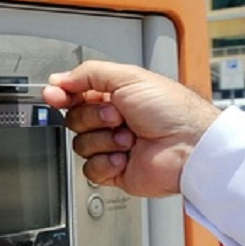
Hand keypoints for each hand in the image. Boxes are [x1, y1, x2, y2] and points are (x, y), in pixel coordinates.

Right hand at [43, 60, 219, 196]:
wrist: (190, 147)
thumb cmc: (173, 110)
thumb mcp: (129, 77)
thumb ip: (89, 74)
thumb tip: (59, 79)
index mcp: (115, 96)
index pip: (75, 94)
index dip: (63, 95)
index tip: (54, 95)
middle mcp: (112, 121)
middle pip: (74, 120)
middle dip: (94, 118)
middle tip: (118, 116)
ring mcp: (113, 147)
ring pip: (81, 145)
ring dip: (105, 141)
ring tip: (130, 139)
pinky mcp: (115, 171)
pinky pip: (90, 169)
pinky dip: (107, 163)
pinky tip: (126, 158)